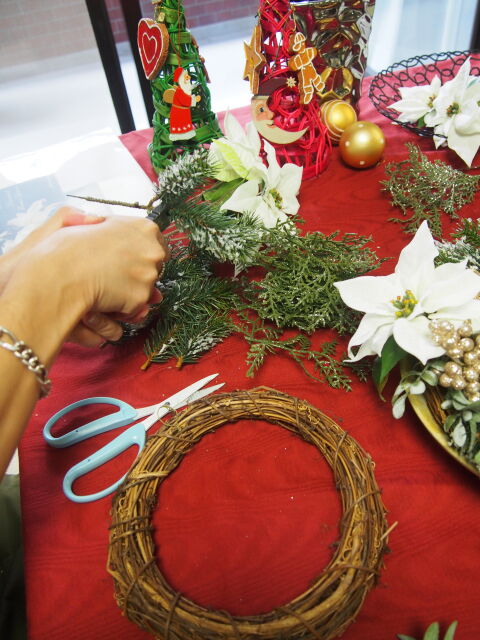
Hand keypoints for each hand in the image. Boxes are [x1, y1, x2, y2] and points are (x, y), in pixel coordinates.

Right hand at [1, 208, 167, 345]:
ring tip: (105, 287)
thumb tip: (101, 221)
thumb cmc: (66, 249)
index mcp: (144, 227)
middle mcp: (153, 250)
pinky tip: (104, 300)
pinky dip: (122, 308)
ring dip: (129, 291)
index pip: (157, 242)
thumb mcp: (86, 222)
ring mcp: (149, 276)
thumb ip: (104, 222)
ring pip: (146, 289)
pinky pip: (135, 307)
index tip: (127, 258)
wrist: (58, 274)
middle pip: (155, 267)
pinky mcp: (140, 298)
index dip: (140, 251)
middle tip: (113, 275)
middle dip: (138, 273)